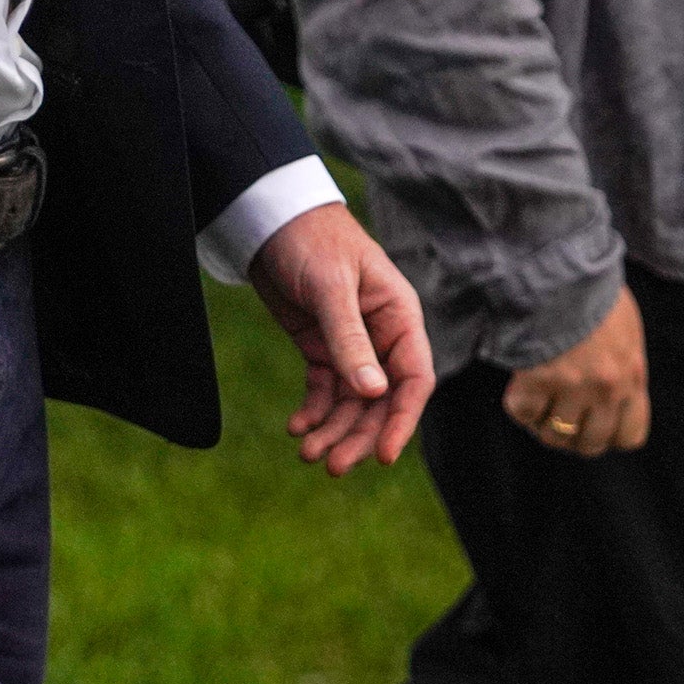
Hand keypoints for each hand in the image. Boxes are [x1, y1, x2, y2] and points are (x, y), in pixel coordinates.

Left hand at [248, 202, 435, 473]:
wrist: (270, 218)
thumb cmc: (311, 240)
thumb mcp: (330, 288)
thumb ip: (350, 339)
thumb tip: (372, 393)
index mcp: (399, 317)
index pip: (413, 379)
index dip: (401, 420)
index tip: (382, 456)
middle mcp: (381, 336)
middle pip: (380, 401)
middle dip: (358, 435)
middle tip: (331, 465)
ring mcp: (351, 343)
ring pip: (351, 402)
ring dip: (333, 430)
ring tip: (307, 453)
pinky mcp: (320, 346)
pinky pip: (324, 389)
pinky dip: (313, 411)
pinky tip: (296, 427)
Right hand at [501, 286, 648, 456]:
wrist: (565, 266)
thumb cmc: (596, 291)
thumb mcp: (628, 331)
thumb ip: (625, 366)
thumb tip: (617, 391)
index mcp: (632, 376)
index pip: (630, 437)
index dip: (610, 436)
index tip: (595, 423)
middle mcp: (606, 389)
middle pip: (590, 444)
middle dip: (574, 437)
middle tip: (560, 417)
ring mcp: (572, 387)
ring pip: (554, 435)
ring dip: (543, 424)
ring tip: (538, 403)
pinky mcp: (538, 378)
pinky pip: (524, 413)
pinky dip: (519, 405)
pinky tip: (521, 387)